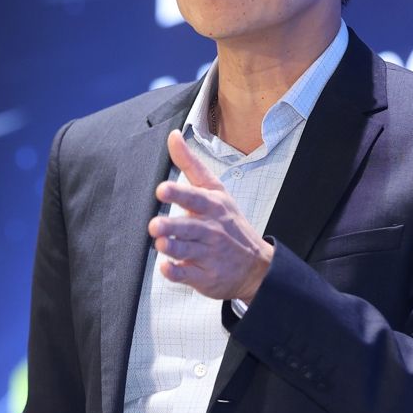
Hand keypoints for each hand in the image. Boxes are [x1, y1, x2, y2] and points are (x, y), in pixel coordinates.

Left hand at [150, 129, 273, 302]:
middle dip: (171, 227)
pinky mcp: (205, 276)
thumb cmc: (230, 224)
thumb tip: (172, 136)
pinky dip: (176, 272)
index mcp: (213, 206)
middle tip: (155, 225)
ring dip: (172, 248)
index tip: (162, 190)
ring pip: (186, 251)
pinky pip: (187, 275)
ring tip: (161, 244)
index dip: (178, 193)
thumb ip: (191, 164)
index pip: (195, 197)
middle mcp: (211, 230)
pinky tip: (167, 268)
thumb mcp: (216, 190)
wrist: (256, 266)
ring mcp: (209, 254)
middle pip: (188, 227)